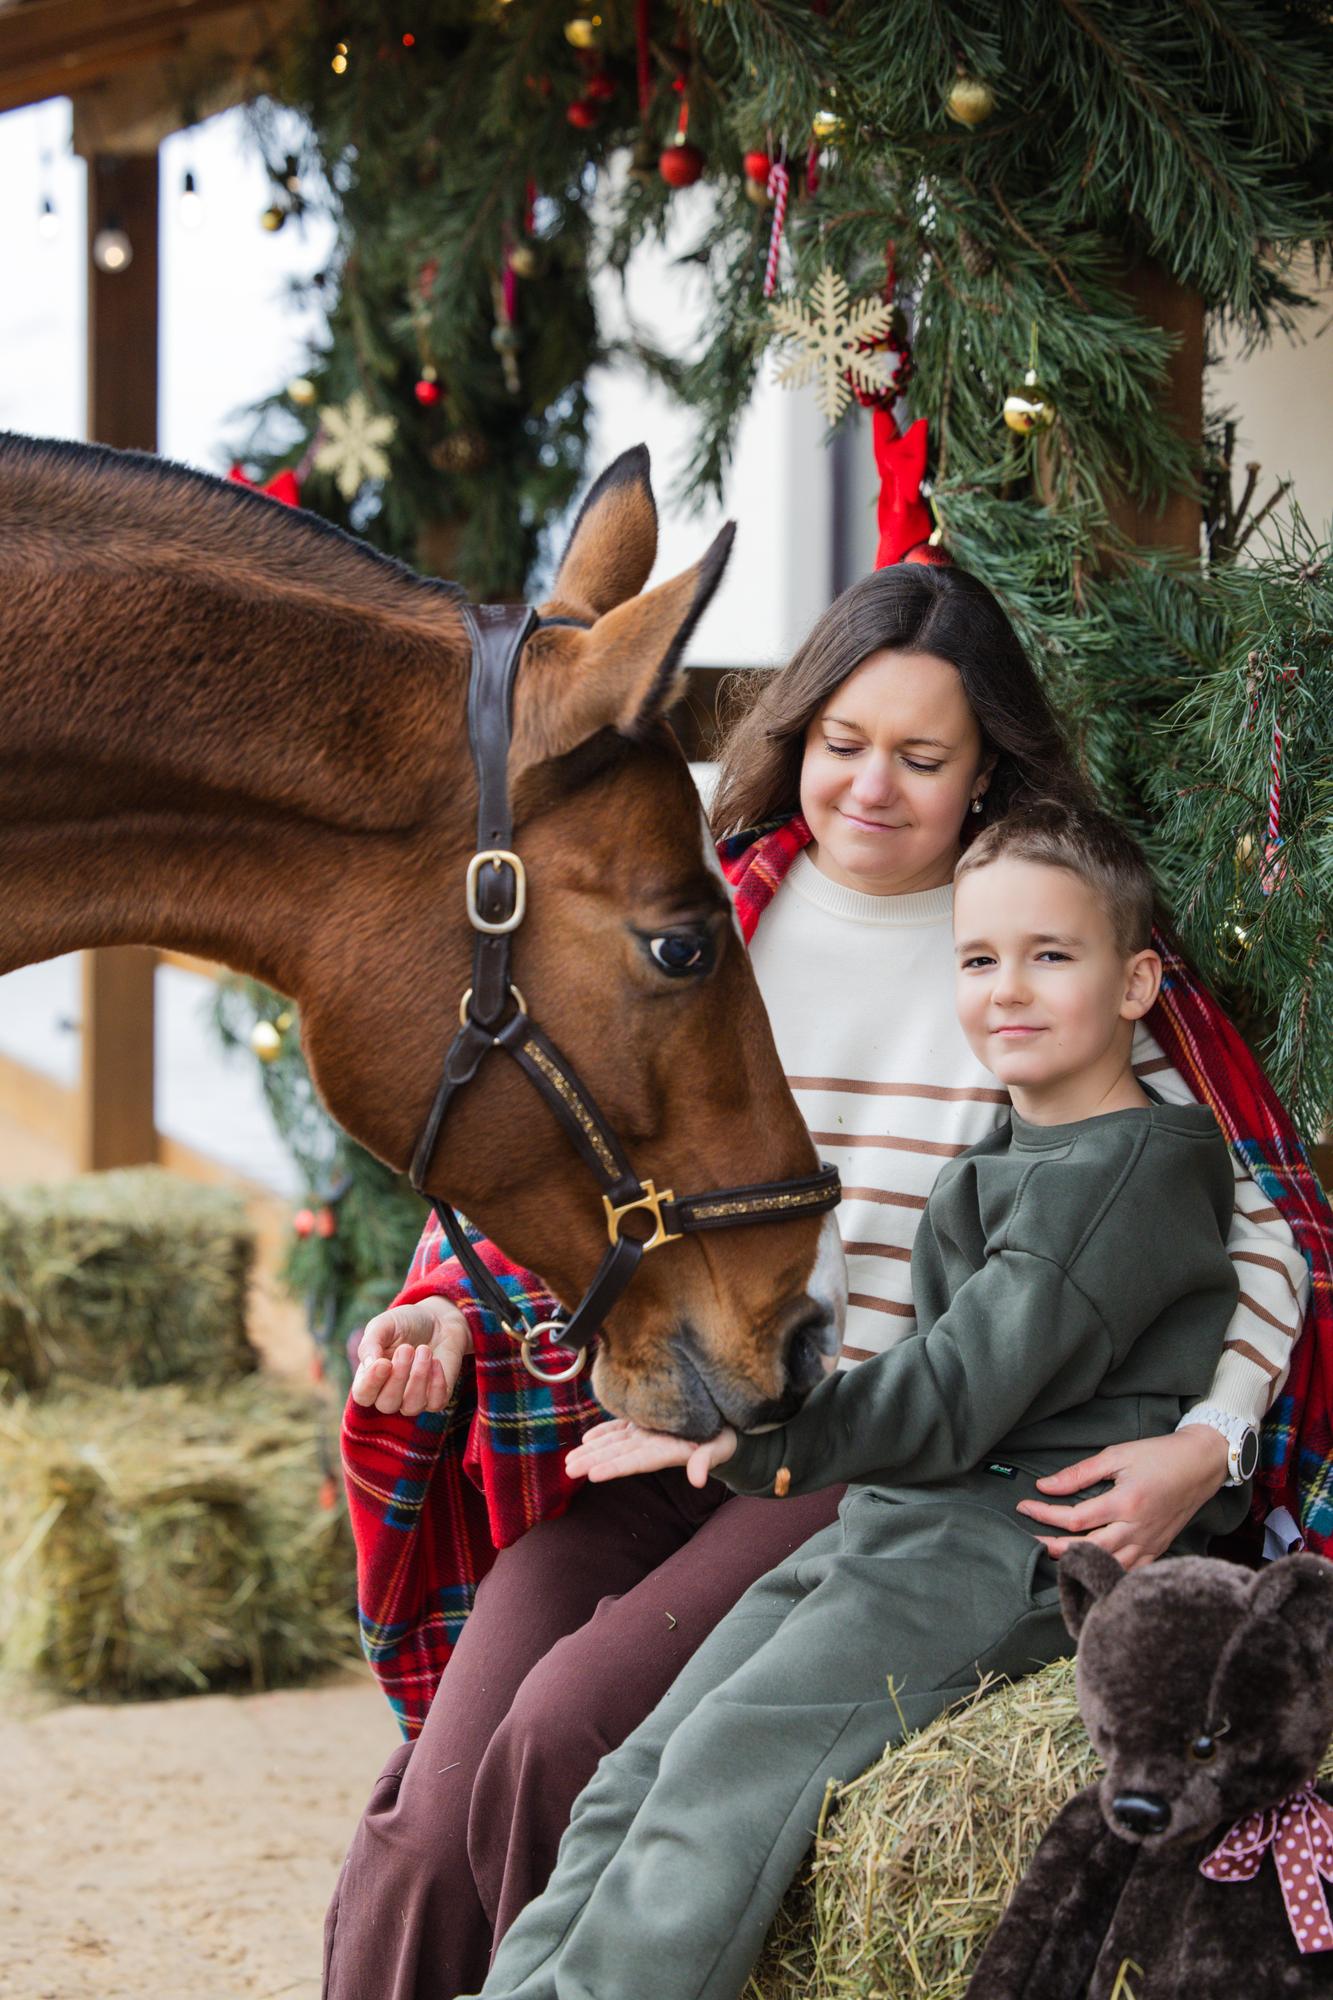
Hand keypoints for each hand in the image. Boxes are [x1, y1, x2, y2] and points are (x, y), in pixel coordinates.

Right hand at [351, 1299, 471, 1415]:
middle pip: (386, 1404)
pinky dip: (437, 1383)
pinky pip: (436, 1403)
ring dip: (418, 1377)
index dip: (371, 1383)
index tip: (384, 1363)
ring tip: (424, 1349)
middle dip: (398, 1377)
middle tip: (407, 1348)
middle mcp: (389, 1393)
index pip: (363, 1395)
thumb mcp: (384, 1325)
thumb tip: (369, 1365)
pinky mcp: (436, 1398)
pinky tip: (436, 1361)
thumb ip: (370, 1343)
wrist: (439, 1320)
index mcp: (370, 1377)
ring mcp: (413, 1399)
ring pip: (411, 1407)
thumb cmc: (405, 1323)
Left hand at [566, 1418, 737, 1489]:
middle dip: (592, 1461)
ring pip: (613, 1442)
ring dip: (591, 1450)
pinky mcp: (647, 1422)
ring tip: (569, 1461)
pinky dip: (603, 1432)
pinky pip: (621, 1428)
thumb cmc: (724, 1440)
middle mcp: (652, 1445)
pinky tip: (587, 1438)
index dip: (614, 1467)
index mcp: (666, 1451)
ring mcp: (647, 1434)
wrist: (726, 1431)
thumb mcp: (719, 1449)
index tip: (592, 1475)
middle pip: (617, 1454)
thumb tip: (697, 1480)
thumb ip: (705, 1461)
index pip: (635, 1462)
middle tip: (568, 1470)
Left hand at [1015, 1425, 1230, 1570]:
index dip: (1045, 1515)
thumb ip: (1079, 1474)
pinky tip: (1088, 1568)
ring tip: (1052, 1554)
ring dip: (1077, 1562)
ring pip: (1107, 1565)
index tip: (1024, 1507)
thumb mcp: (1116, 1455)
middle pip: (1087, 1548)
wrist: (1200, 1465)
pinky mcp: (1158, 1550)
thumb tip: (1045, 1486)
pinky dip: (1105, 1572)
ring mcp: (1149, 1544)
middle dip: (1053, 1546)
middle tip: (1030, 1539)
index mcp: (1126, 1503)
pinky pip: (1128, 1571)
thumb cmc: (1158, 1456)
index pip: (1075, 1518)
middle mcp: (1137, 1529)